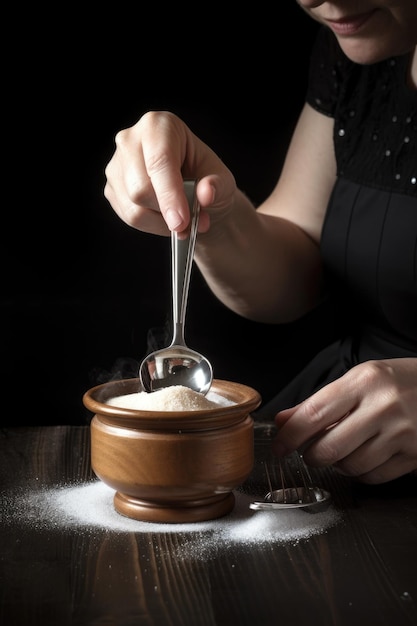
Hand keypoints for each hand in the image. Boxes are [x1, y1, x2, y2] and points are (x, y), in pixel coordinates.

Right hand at [104, 110, 235, 235]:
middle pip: (140, 188)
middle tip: (189, 224)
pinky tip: (166, 219)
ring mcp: (117, 165)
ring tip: (182, 222)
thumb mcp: (223, 180)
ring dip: (161, 223)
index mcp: (159, 125)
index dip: (170, 195)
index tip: (181, 221)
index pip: (159, 162)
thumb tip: (206, 193)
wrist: (194, 192)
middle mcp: (131, 140)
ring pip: (133, 207)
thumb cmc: (206, 179)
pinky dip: (151, 226)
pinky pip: (128, 217)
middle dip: (166, 213)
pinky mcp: (112, 188)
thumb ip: (217, 186)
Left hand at [272, 358, 416, 483]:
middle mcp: (383, 407)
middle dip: (311, 455)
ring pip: (350, 466)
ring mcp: (401, 433)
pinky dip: (360, 473)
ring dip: (337, 464)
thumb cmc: (396, 382)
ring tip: (342, 448)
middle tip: (310, 450)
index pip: (314, 414)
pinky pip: (373, 477)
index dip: (290, 436)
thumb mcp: (358, 380)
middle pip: (329, 448)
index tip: (279, 447)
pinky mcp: (414, 455)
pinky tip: (363, 456)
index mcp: (364, 381)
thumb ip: (319, 402)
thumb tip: (283, 421)